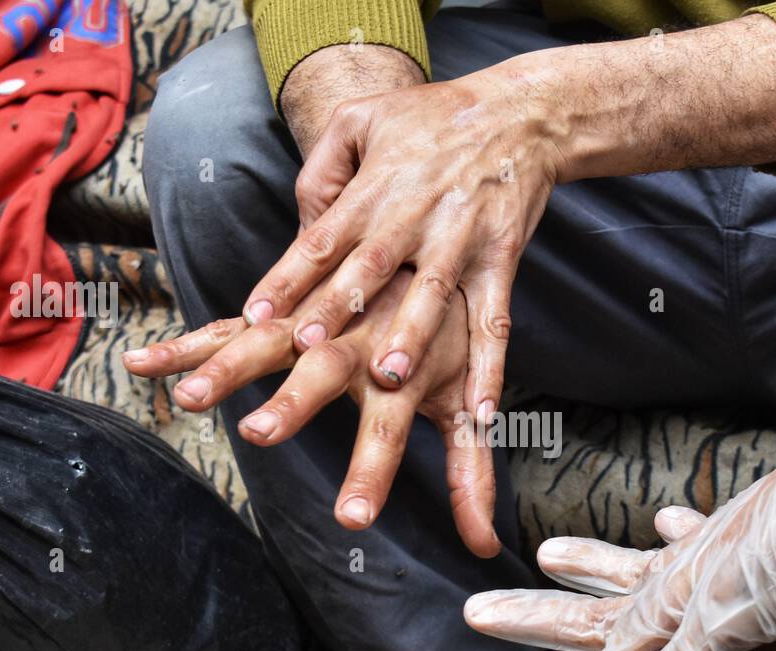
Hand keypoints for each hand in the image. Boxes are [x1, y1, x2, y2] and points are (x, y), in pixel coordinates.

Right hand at [122, 270, 500, 556]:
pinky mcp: (282, 308)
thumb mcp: (464, 408)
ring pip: (268, 342)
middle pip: (321, 375)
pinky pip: (229, 325)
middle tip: (259, 434)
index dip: (372, 473)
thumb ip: (472, 476)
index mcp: (401, 374)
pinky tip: (142, 363)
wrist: (433, 245)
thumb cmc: (447, 342)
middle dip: (292, 403)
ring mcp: (314, 321)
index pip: (389, 432)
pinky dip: (188, 345)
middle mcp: (355, 342)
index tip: (351, 519)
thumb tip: (487, 549)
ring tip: (191, 397)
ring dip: (229, 367)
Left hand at [242, 62, 561, 423]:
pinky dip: (489, 366)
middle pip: (367, 270)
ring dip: (411, 336)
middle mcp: (413, 218)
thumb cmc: (431, 119)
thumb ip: (324, 171)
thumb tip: (302, 226)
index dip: (288, 278)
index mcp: (373, 190)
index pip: (321, 240)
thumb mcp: (361, 119)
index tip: (256, 316)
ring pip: (431, 295)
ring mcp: (460, 241)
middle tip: (306, 349)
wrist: (519, 114)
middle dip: (336, 309)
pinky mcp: (499, 260)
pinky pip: (493, 320)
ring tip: (390, 376)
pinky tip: (480, 411)